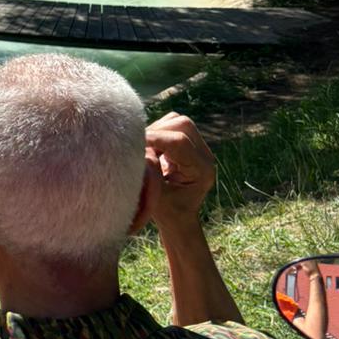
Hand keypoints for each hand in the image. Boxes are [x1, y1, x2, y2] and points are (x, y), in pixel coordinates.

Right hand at [142, 112, 215, 231]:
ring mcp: (200, 148)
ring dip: (157, 130)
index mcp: (201, 171)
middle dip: (157, 132)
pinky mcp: (190, 144)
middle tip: (139, 147)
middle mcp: (206, 156)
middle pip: (182, 125)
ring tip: (145, 149)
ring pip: (177, 121)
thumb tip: (138, 148)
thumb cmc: (166, 212)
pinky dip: (158, 131)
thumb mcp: (155, 196)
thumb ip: (149, 172)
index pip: (179, 141)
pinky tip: (151, 148)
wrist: (178, 218)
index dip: (153, 138)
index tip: (132, 144)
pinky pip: (172, 125)